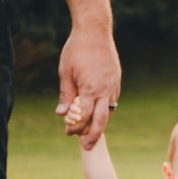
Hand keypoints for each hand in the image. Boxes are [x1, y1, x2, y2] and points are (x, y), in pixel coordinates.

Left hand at [54, 25, 121, 148]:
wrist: (95, 32)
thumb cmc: (76, 50)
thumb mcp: (65, 73)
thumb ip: (65, 95)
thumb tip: (61, 114)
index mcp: (91, 89)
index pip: (84, 116)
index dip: (75, 127)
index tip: (68, 132)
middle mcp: (105, 90)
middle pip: (101, 120)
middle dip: (93, 135)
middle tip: (87, 146)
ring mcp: (113, 86)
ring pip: (109, 111)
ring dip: (100, 122)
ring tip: (91, 131)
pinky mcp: (116, 81)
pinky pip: (112, 101)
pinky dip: (105, 109)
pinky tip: (97, 111)